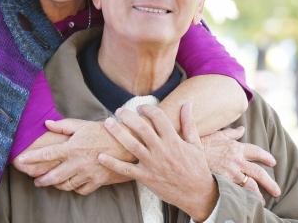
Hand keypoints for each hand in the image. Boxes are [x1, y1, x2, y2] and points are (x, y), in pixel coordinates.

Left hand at [19, 119, 132, 194]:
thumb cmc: (104, 132)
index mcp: (72, 147)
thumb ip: (64, 126)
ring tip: (53, 183)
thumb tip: (47, 123)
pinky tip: (72, 184)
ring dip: (57, 185)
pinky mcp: (96, 182)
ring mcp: (86, 174)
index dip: (32, 158)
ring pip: (65, 185)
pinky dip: (74, 188)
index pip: (47, 154)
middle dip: (42, 180)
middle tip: (36, 181)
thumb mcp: (83, 125)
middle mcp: (76, 163)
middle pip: (53, 176)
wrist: (127, 144)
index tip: (21, 161)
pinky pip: (80, 189)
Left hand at [98, 103, 218, 221]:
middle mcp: (162, 150)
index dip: (148, 108)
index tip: (140, 107)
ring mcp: (153, 164)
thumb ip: (188, 123)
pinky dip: (113, 163)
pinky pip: (126, 170)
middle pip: (142, 128)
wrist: (197, 193)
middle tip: (119, 111)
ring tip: (107, 123)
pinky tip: (101, 156)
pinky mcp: (146, 177)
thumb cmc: (196, 167)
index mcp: (174, 140)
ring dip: (118, 133)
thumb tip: (187, 103)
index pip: (158, 117)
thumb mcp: (195, 143)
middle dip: (128, 116)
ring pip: (132, 145)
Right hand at [201, 126, 280, 203]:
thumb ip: (230, 133)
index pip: (256, 152)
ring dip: (258, 194)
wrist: (188, 155)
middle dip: (269, 182)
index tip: (272, 162)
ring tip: (263, 202)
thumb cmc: (201, 144)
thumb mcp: (216, 134)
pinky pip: (238, 192)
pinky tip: (247, 202)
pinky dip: (244, 198)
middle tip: (276, 190)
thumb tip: (241, 129)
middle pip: (258, 172)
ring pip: (250, 185)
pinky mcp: (224, 183)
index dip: (266, 157)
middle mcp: (237, 161)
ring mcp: (231, 173)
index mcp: (236, 148)